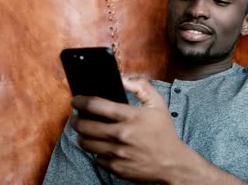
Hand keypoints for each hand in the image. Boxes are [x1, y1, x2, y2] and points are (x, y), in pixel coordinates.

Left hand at [70, 77, 189, 182]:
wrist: (172, 162)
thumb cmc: (164, 132)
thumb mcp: (158, 104)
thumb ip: (141, 87)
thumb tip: (123, 79)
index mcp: (131, 117)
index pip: (96, 105)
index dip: (80, 101)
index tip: (76, 100)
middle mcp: (121, 135)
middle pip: (85, 126)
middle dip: (76, 120)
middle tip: (76, 117)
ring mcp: (117, 153)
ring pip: (86, 143)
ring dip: (82, 136)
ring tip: (85, 132)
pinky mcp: (116, 167)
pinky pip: (96, 158)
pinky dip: (96, 151)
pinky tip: (101, 146)